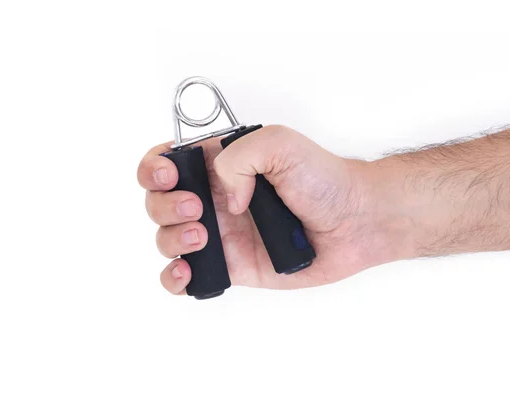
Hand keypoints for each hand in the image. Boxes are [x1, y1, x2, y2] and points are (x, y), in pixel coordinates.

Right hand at [137, 125, 406, 294]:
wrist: (355, 221)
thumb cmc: (325, 179)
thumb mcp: (279, 144)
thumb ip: (237, 157)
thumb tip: (222, 200)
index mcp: (220, 165)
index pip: (166, 163)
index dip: (154, 169)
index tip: (169, 176)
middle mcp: (215, 198)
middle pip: (159, 202)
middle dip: (166, 206)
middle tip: (199, 208)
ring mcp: (221, 233)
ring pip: (167, 238)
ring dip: (171, 238)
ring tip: (204, 237)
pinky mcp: (232, 265)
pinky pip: (188, 274)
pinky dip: (175, 277)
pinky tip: (187, 271)